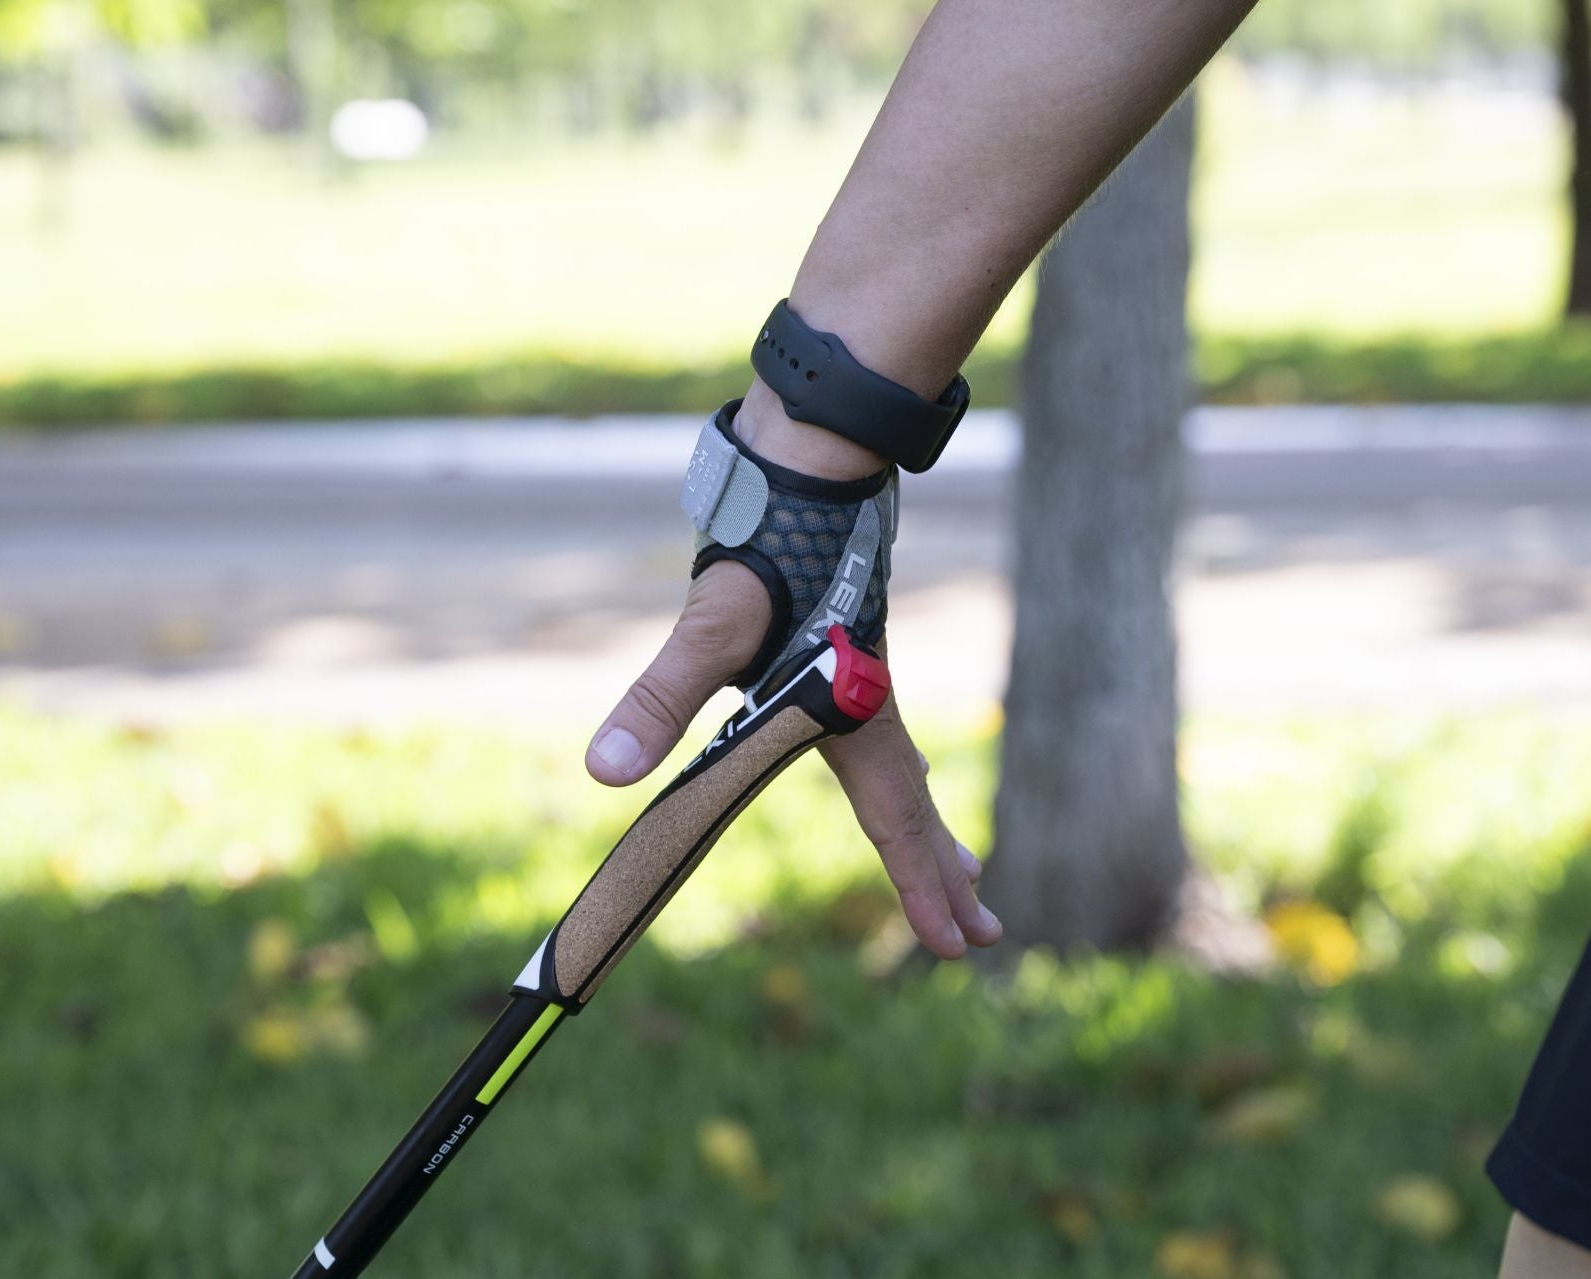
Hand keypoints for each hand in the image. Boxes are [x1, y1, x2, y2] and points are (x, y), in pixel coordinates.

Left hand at [584, 396, 1001, 958]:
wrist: (808, 462)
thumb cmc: (764, 542)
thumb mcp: (708, 626)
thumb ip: (659, 697)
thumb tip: (605, 771)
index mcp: (848, 709)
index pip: (892, 815)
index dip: (920, 884)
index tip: (958, 944)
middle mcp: (869, 701)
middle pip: (915, 805)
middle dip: (942, 873)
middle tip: (984, 932)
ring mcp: (865, 680)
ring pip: (907, 775)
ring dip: (930, 831)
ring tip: (967, 871)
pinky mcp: (847, 656)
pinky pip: (888, 743)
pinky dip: (905, 781)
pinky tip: (904, 779)